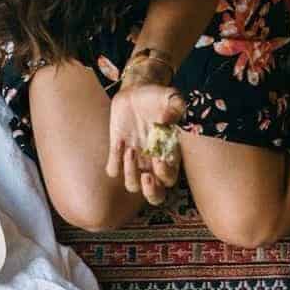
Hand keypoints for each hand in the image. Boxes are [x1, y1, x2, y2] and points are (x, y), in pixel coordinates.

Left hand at [105, 79, 185, 205]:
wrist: (137, 93)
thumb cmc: (157, 97)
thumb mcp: (170, 97)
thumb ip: (176, 105)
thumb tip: (171, 117)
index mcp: (170, 156)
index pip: (170, 180)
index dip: (165, 175)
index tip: (160, 159)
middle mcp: (153, 164)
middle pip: (154, 196)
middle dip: (150, 192)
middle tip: (146, 177)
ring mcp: (135, 162)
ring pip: (132, 186)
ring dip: (130, 173)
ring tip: (131, 151)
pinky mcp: (118, 154)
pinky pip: (113, 170)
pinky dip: (114, 161)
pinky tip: (120, 142)